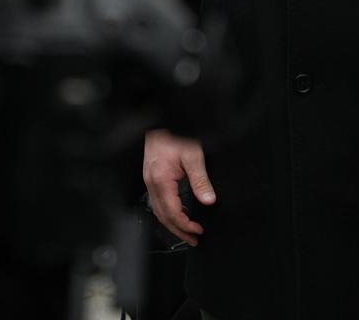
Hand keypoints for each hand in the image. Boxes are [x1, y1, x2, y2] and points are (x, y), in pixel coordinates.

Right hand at [143, 129, 215, 245]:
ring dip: (173, 223)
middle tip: (193, 239)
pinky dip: (168, 211)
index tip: (198, 231)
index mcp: (161, 180)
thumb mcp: (193, 155)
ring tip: (187, 231)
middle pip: (163, 216)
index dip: (185, 225)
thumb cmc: (174, 133)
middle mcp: (152, 182)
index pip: (172, 212)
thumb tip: (208, 200)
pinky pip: (158, 201)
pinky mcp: (152, 176)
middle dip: (178, 231)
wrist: (162, 119)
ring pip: (158, 210)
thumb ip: (200, 180)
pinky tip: (180, 212)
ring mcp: (150, 180)